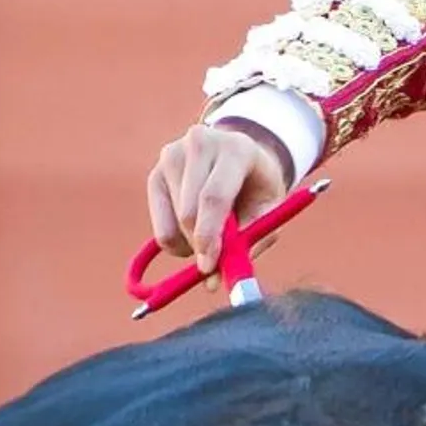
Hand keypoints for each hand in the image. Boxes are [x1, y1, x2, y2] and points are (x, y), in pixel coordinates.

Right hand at [148, 121, 294, 277]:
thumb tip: (211, 282)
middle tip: (212, 265)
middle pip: (189, 210)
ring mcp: (172, 155)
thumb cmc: (258, 188)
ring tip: (212, 237)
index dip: (210, 235)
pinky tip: (193, 231)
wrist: (242, 157)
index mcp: (236, 149)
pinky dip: (175, 240)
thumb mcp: (269, 211)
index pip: (214, 196)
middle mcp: (200, 143)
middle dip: (200, 245)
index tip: (209, 266)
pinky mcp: (156, 172)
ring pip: (173, 220)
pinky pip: (158, 223)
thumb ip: (248, 242)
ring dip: (190, 244)